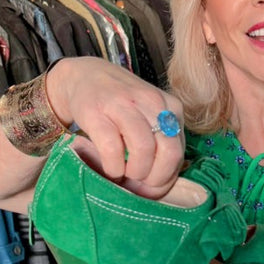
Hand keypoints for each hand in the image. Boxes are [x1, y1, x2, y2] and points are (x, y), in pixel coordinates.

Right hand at [46, 56, 184, 198]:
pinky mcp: (97, 112)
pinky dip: (114, 167)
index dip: (167, 177)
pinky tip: (111, 168)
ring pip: (144, 150)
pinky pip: (113, 149)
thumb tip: (160, 187)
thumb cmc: (121, 105)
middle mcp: (152, 102)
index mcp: (171, 106)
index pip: (179, 151)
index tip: (152, 185)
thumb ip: (160, 144)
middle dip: (156, 178)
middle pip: (169, 152)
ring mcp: (124, 105)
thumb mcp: (149, 117)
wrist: (84, 76)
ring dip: (136, 173)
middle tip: (140, 182)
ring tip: (125, 174)